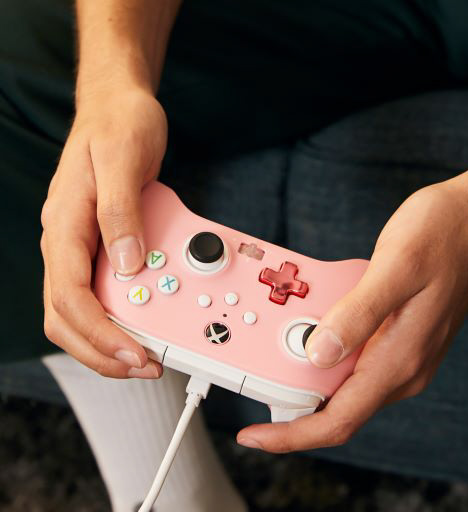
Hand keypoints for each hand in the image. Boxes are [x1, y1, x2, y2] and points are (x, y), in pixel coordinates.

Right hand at [41, 86, 166, 377]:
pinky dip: (120, 315)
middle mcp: (67, 241)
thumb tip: (125, 266)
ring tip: (144, 353)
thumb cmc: (118, 125)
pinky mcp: (102, 244)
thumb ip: (120, 213)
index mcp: (65, 224)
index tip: (132, 354)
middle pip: (68, 316)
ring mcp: (83, 245)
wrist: (118, 107)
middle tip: (142, 365)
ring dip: (110, 338)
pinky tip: (144, 320)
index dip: (99, 333)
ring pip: (82, 310)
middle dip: (102, 351)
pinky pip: (102, 291)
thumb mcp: (122, 159)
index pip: (69, 296)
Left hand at [237, 153, 467, 451]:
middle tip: (254, 375)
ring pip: (341, 381)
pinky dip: (322, 348)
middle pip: (335, 405)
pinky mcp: (395, 336)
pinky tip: (308, 323)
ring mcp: (399, 353)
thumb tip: (319, 354)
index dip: (293, 435)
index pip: (339, 419)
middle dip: (291, 400)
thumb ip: (359, 314)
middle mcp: (400, 365)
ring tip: (274, 344)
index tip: (256, 436)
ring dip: (304, 370)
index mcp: (399, 359)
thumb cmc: (443, 236)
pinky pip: (351, 357)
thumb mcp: (397, 267)